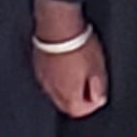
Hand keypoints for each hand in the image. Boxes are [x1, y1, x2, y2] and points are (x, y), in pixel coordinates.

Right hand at [33, 0, 107, 115]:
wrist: (57, 25)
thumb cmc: (78, 45)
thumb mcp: (98, 67)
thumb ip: (98, 87)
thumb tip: (98, 98)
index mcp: (68, 95)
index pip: (79, 111)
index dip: (91, 105)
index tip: (98, 95)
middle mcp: (52, 91)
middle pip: (66, 104)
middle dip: (78, 99)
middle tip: (89, 86)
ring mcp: (42, 79)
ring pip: (56, 92)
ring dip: (67, 88)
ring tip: (79, 73)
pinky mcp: (37, 66)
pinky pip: (48, 79)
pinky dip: (58, 77)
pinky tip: (66, 65)